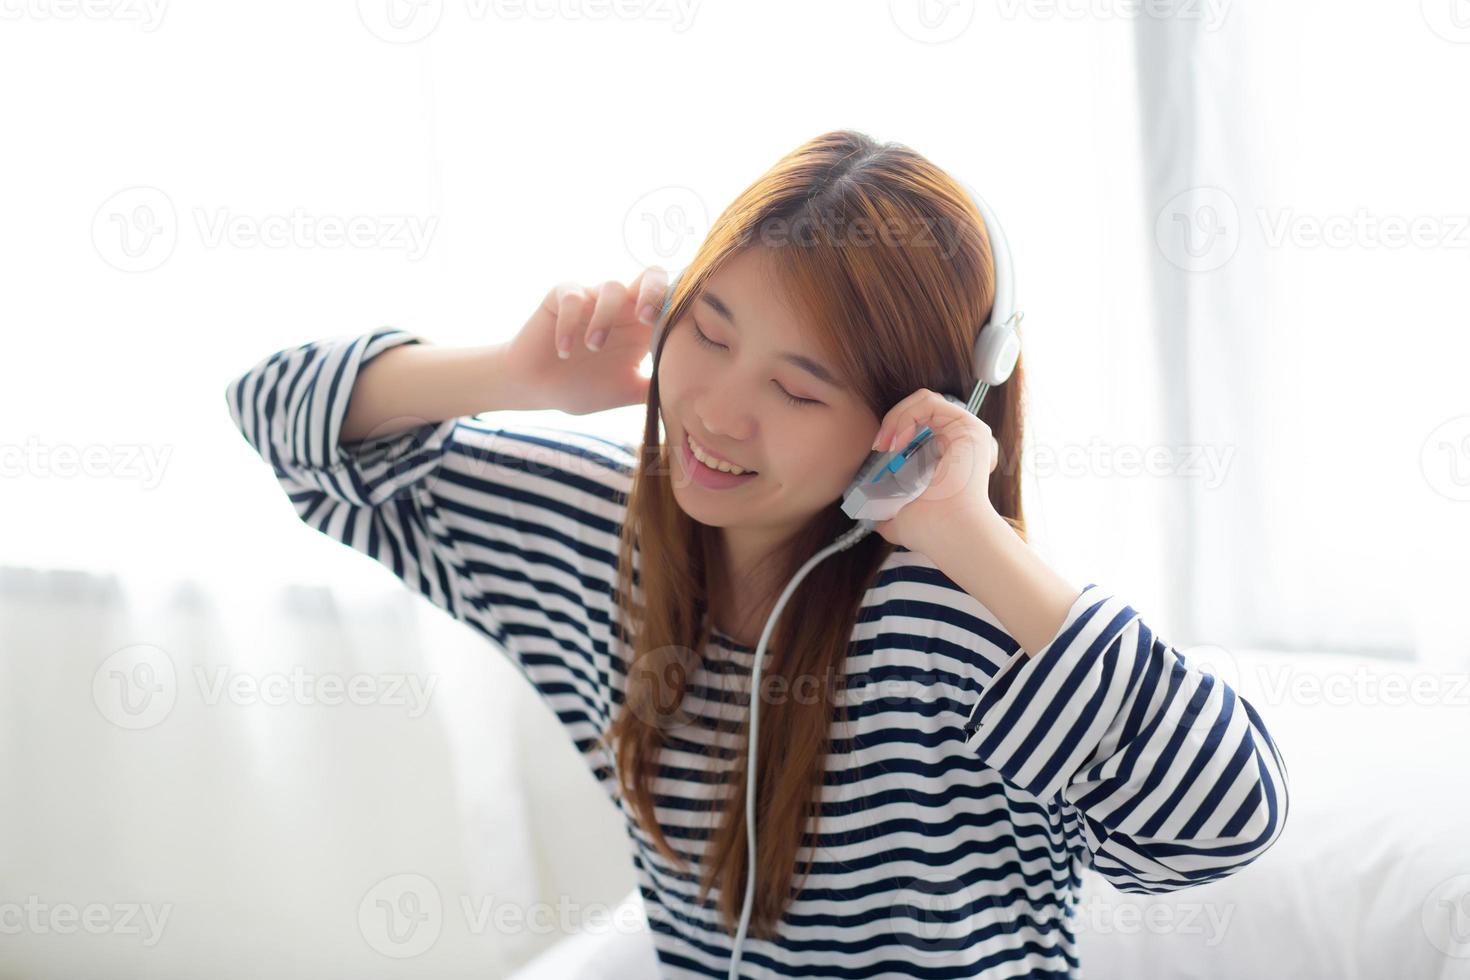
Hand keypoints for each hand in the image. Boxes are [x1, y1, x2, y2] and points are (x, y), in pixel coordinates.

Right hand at [502, 266, 668, 415]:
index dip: (680, 306)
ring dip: (605, 318)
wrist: (535, 388)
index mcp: (642, 327)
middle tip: (645, 318)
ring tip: (593, 348)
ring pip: (612, 287)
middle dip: (654, 292)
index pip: (671, 301)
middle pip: (651, 276)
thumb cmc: (582, 387)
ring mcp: (592, 299)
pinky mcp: (561, 297)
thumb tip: (691, 393)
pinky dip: (570, 323)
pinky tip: (563, 350)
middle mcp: (622, 308)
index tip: (677, 330)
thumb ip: (656, 388)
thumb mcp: (626, 392)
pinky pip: (572, 296)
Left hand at [868, 388, 1001, 551]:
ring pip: (923, 401)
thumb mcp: (899, 515)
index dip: (894, 431)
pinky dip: (906, 415)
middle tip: (879, 445)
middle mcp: (960, 442)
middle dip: (892, 422)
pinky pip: (930, 401)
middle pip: (919, 410)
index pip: (918, 425)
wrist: (947, 532)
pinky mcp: (969, 426)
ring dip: (896, 418)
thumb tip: (872, 515)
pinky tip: (897, 441)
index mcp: (947, 457)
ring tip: (887, 443)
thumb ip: (888, 511)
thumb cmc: (930, 529)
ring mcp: (966, 432)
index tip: (878, 451)